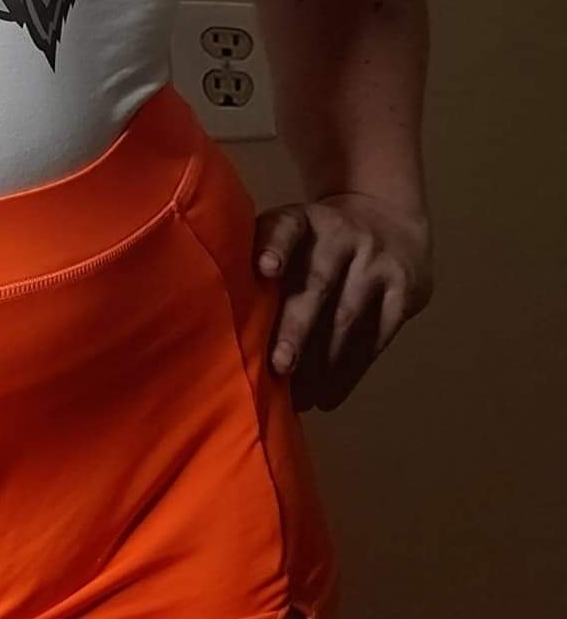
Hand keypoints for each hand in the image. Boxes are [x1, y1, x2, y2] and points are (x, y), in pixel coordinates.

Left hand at [253, 192, 434, 410]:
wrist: (390, 219)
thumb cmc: (316, 240)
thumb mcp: (291, 233)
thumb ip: (262, 259)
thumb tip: (216, 315)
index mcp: (303, 220)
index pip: (286, 227)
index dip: (274, 247)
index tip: (264, 270)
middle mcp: (341, 236)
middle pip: (318, 283)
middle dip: (297, 329)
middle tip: (279, 366)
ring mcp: (376, 263)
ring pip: (347, 319)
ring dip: (321, 364)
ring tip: (298, 399)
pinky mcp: (403, 292)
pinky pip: (375, 339)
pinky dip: (348, 373)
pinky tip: (326, 397)